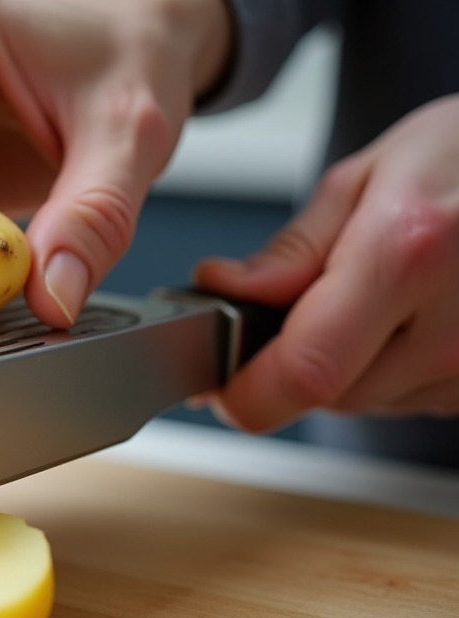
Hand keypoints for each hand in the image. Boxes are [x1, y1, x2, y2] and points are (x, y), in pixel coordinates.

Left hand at [195, 94, 458, 430]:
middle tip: (307, 307)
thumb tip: (223, 289)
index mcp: (406, 255)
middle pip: (328, 396)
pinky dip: (394, 369)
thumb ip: (291, 250)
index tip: (220, 385)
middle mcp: (453, 327)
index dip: (248, 393)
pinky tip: (413, 317)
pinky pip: (411, 398)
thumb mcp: (367, 178)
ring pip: (368, 402)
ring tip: (380, 297)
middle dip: (294, 362)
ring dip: (348, 366)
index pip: (304, 372)